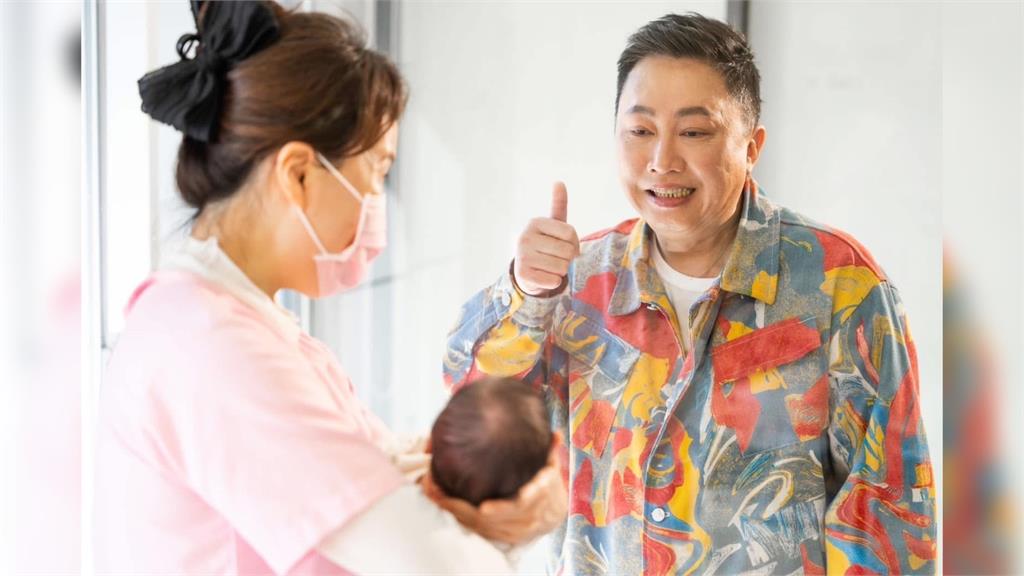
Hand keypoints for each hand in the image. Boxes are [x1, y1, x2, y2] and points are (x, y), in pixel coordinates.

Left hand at [421, 432, 567, 544]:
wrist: (552, 513)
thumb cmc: (546, 483)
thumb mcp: (550, 465)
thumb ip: (550, 450)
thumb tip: (556, 433)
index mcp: (539, 497)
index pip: (522, 504)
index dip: (502, 508)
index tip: (484, 508)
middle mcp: (525, 517)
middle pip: (490, 518)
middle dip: (461, 506)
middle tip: (437, 490)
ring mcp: (512, 529)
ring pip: (479, 524)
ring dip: (453, 510)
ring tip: (431, 492)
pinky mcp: (501, 536)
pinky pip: (475, 529)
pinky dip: (457, 516)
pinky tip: (439, 502)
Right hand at [512, 182, 579, 295]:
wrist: (526, 272)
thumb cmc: (545, 246)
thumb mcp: (552, 225)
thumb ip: (558, 205)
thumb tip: (559, 182)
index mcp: (535, 222)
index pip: (570, 233)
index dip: (574, 243)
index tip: (564, 245)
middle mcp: (525, 237)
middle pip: (567, 251)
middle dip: (569, 258)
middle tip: (558, 259)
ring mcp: (522, 256)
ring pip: (562, 267)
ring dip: (562, 271)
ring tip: (551, 267)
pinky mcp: (523, 275)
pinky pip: (553, 281)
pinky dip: (554, 282)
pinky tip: (545, 277)